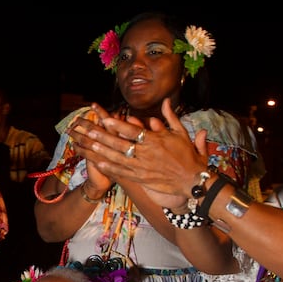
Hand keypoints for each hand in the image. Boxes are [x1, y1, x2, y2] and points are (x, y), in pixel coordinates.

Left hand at [86, 100, 209, 206]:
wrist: (193, 180)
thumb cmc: (188, 156)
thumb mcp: (182, 133)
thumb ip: (170, 116)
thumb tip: (166, 100)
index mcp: (155, 141)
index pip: (133, 132)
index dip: (118, 126)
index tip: (106, 119)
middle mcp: (146, 154)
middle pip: (121, 145)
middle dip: (104, 138)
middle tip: (90, 131)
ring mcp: (142, 168)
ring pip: (118, 159)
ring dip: (103, 152)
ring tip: (90, 145)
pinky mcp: (141, 179)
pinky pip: (122, 173)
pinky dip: (110, 168)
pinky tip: (99, 163)